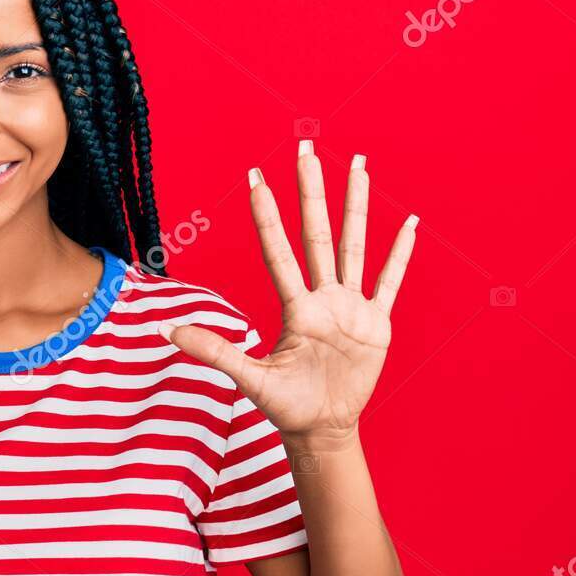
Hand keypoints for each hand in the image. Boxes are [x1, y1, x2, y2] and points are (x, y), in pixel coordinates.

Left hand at [163, 143, 416, 445]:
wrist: (321, 428)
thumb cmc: (284, 405)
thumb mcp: (249, 378)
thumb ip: (214, 350)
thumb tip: (166, 330)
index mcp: (295, 307)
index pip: (278, 251)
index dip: (267, 215)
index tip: (256, 176)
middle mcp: (322, 297)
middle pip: (318, 233)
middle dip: (312, 190)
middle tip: (306, 146)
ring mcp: (351, 307)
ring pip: (355, 245)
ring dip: (358, 205)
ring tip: (358, 165)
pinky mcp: (376, 324)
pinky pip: (389, 282)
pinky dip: (399, 254)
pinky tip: (409, 224)